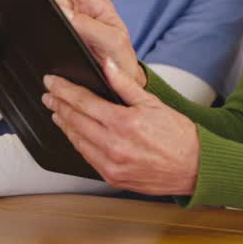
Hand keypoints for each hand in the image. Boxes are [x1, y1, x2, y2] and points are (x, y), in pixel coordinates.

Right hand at [38, 0, 144, 88]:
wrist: (121, 86)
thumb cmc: (122, 60)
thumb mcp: (112, 42)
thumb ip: (90, 27)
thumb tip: (64, 13)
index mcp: (95, 5)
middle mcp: (81, 12)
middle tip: (38, 8)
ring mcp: (71, 27)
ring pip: (48, 11)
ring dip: (41, 14)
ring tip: (39, 22)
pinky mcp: (62, 41)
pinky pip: (47, 30)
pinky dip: (40, 30)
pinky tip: (39, 37)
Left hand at [43, 57, 199, 195]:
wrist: (194, 168)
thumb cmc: (179, 136)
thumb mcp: (153, 103)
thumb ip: (126, 85)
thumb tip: (108, 66)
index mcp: (123, 123)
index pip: (83, 102)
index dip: (64, 90)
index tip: (52, 82)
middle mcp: (114, 146)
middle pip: (75, 120)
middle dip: (58, 105)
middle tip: (48, 94)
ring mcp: (112, 165)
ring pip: (77, 141)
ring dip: (64, 124)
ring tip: (56, 112)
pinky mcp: (113, 178)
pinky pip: (87, 158)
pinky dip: (77, 143)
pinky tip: (74, 134)